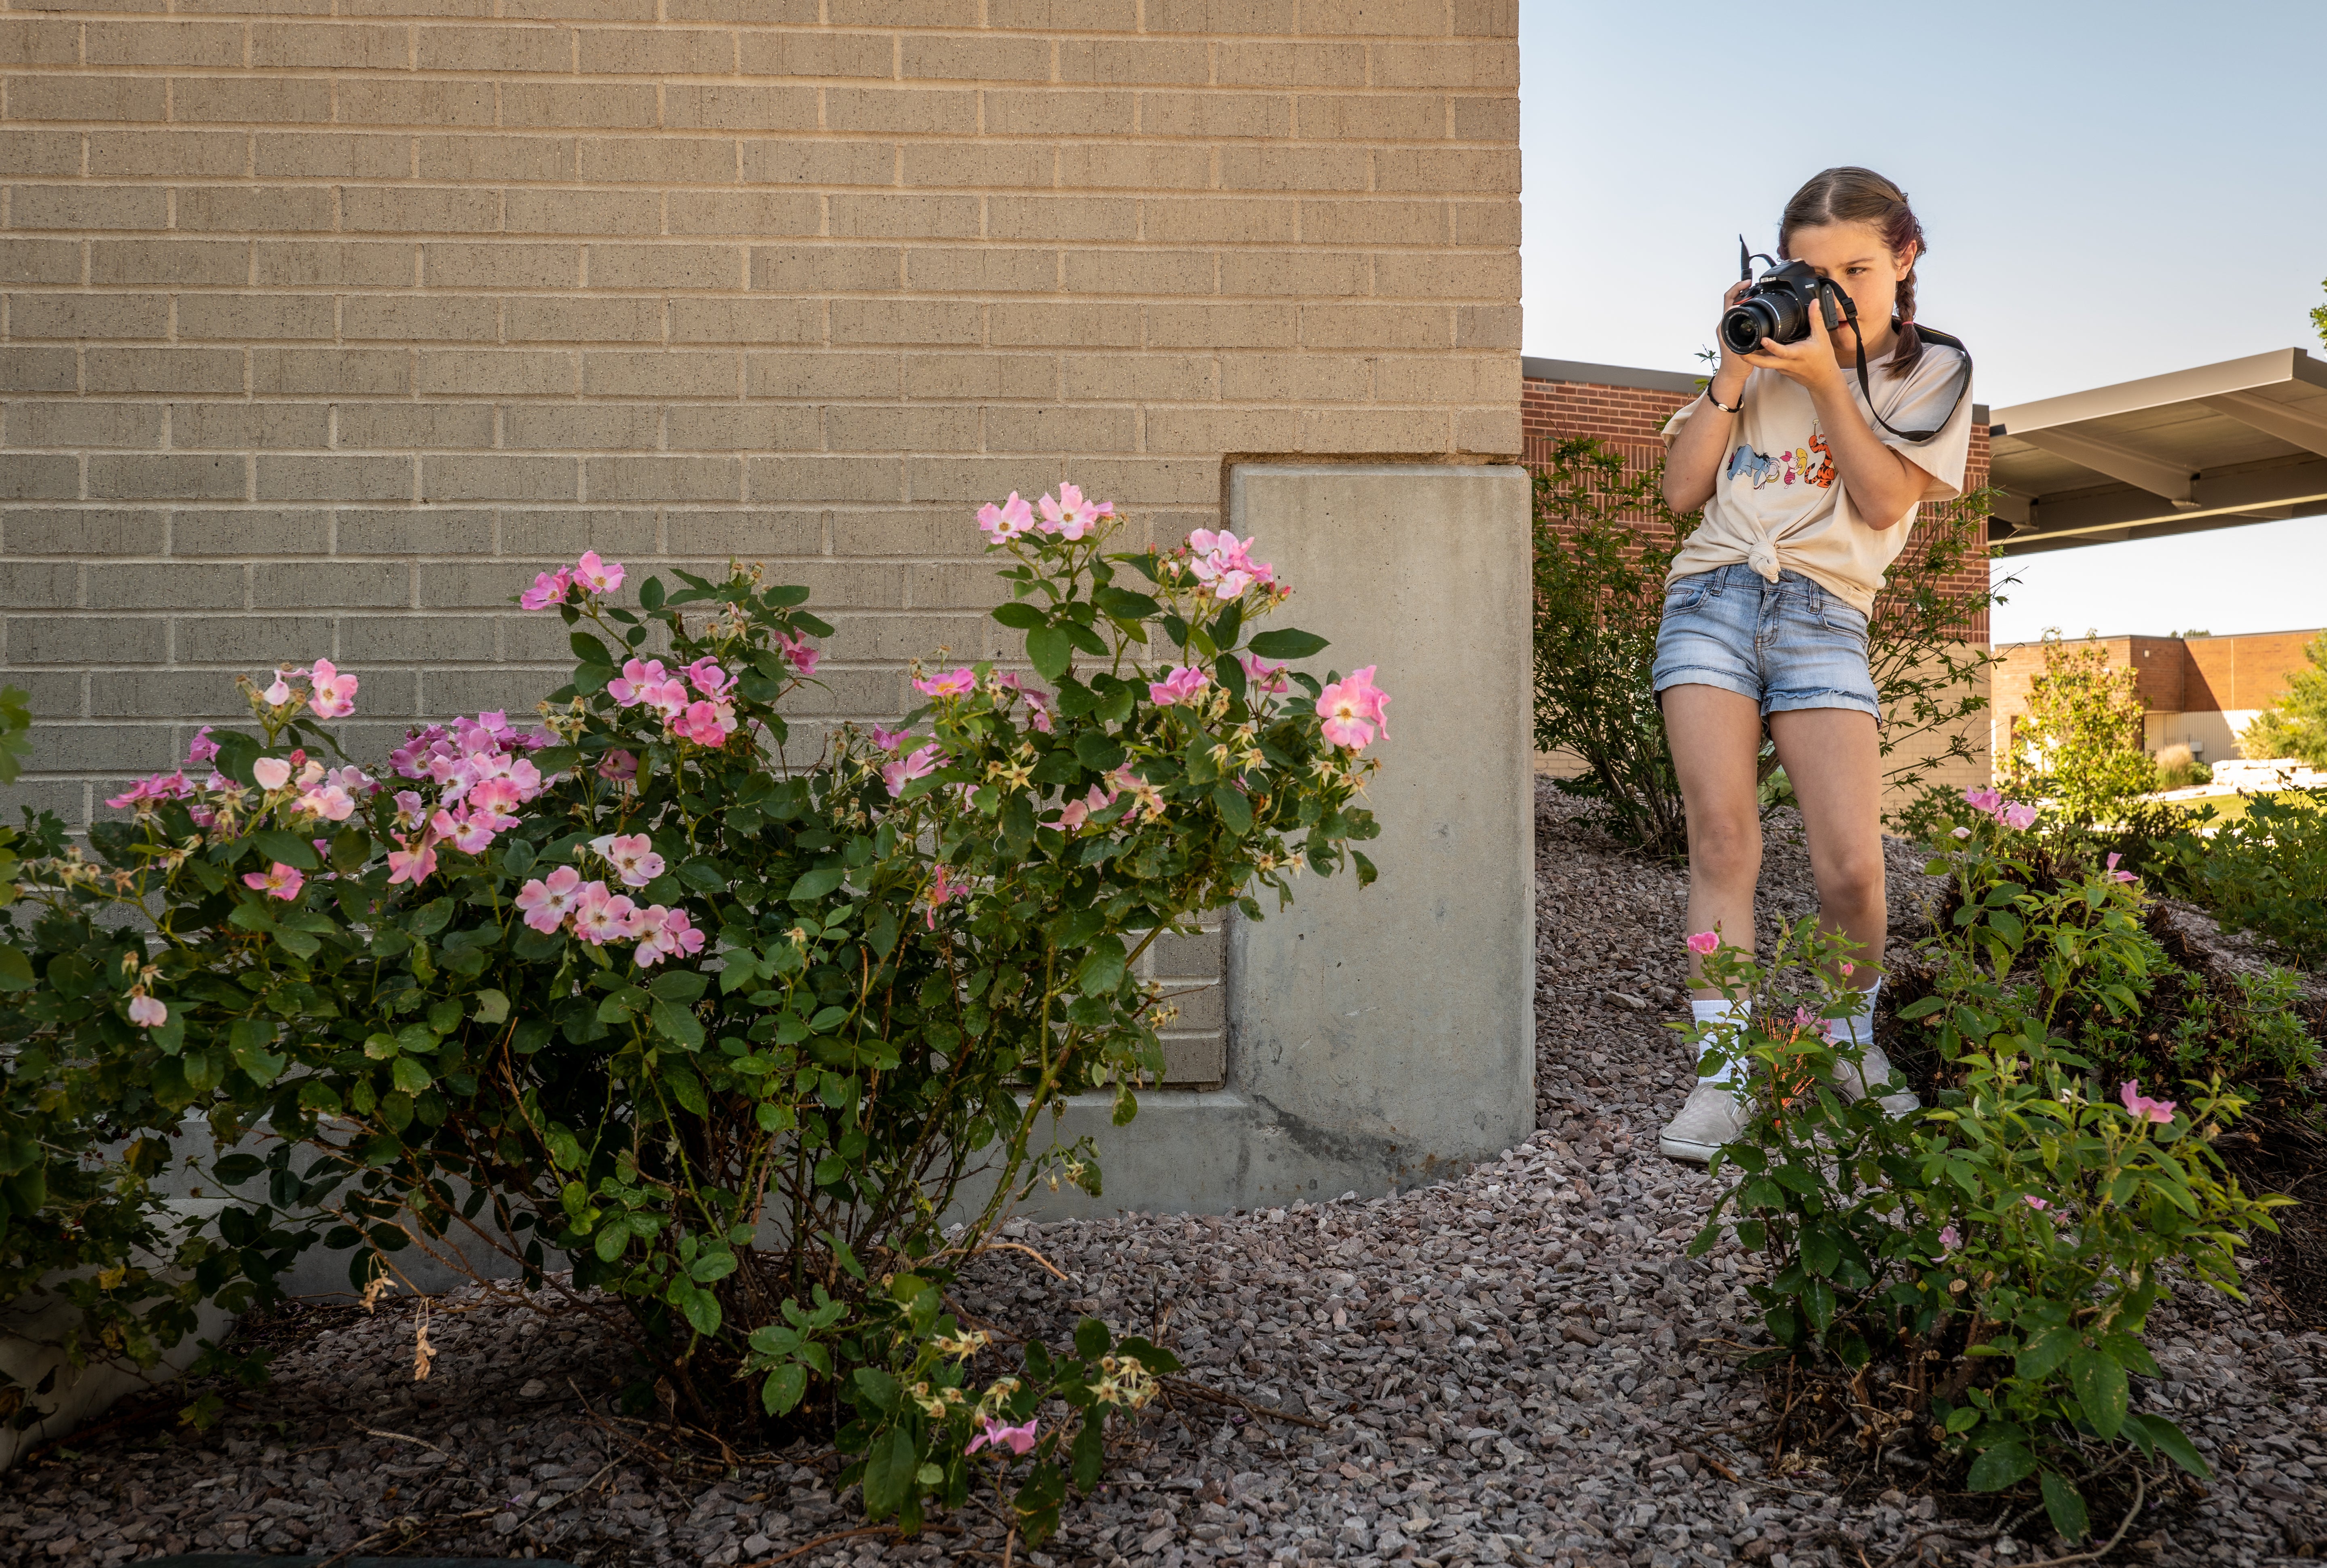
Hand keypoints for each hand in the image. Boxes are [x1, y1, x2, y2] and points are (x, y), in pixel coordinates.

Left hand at [1710, 281, 1755, 401]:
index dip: (1737, 289)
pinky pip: (1740, 313)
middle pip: (1731, 299)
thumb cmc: (1736, 364)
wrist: (1733, 374)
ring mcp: (1729, 326)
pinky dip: (1746, 306)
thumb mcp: (1741, 347)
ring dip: (1743, 296)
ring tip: (1754, 290)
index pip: (1728, 300)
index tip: (1747, 283)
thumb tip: (1741, 311)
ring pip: (1735, 305)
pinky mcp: (1734, 330)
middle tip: (1750, 282)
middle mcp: (1725, 324)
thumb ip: (1743, 332)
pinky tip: (1755, 305)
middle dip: (1740, 288)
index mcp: (1724, 325)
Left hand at [1738, 288, 1844, 394]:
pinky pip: (1767, 363)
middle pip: (1764, 363)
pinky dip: (1760, 357)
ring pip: (1764, 363)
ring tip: (1739, 348)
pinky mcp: (1780, 369)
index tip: (1762, 339)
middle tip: (1737, 351)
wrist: (1822, 379)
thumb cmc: (1823, 359)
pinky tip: (1753, 349)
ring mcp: (1781, 368)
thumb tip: (1814, 303)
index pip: (1782, 351)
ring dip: (1752, 357)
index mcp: (1797, 354)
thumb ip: (1816, 319)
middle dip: (1750, 358)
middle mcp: (1787, 363)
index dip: (1771, 346)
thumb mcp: (1822, 337)